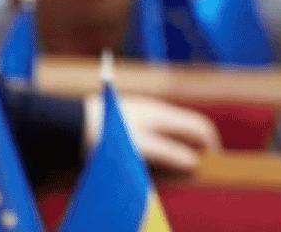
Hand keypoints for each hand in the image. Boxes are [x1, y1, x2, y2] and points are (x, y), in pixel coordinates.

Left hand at [84, 94, 220, 174]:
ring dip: (176, 149)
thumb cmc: (106, 136)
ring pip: (172, 131)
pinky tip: (147, 158)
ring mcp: (145, 112)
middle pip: (188, 129)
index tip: (210, 165)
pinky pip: (156, 132)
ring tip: (166, 168)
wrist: (68, 124)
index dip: (211, 146)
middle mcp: (158, 110)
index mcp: (164, 114)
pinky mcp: (132, 118)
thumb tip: (195, 162)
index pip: (201, 127)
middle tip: (189, 170)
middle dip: (194, 149)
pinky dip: (161, 146)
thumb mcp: (140, 149)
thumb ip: (169, 154)